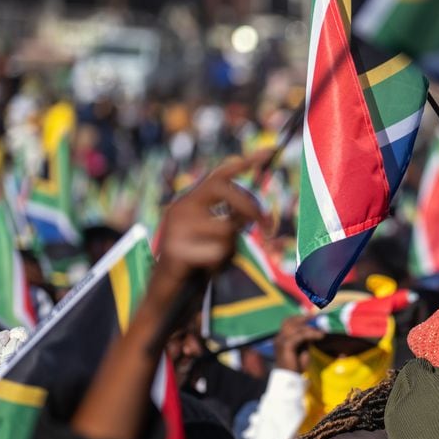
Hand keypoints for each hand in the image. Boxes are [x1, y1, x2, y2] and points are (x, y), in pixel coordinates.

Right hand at [155, 151, 270, 284]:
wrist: (168, 288)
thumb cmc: (199, 258)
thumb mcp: (220, 234)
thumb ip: (233, 219)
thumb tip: (254, 212)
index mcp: (193, 200)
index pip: (219, 175)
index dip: (246, 162)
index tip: (270, 151)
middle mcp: (181, 207)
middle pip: (224, 189)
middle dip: (251, 207)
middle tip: (267, 227)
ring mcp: (176, 227)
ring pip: (225, 229)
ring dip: (230, 247)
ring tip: (215, 257)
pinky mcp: (175, 249)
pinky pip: (215, 253)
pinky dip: (217, 264)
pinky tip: (203, 268)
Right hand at [273, 316, 324, 373]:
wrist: (289, 378)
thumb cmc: (296, 366)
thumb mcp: (302, 349)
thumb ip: (304, 339)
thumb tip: (311, 330)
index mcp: (281, 338)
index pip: (287, 322)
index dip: (299, 317)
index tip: (312, 316)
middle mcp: (279, 338)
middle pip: (289, 321)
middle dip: (303, 318)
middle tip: (316, 318)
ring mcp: (281, 341)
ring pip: (296, 328)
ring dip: (310, 329)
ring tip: (321, 334)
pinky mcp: (286, 346)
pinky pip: (300, 335)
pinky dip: (311, 334)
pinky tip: (319, 337)